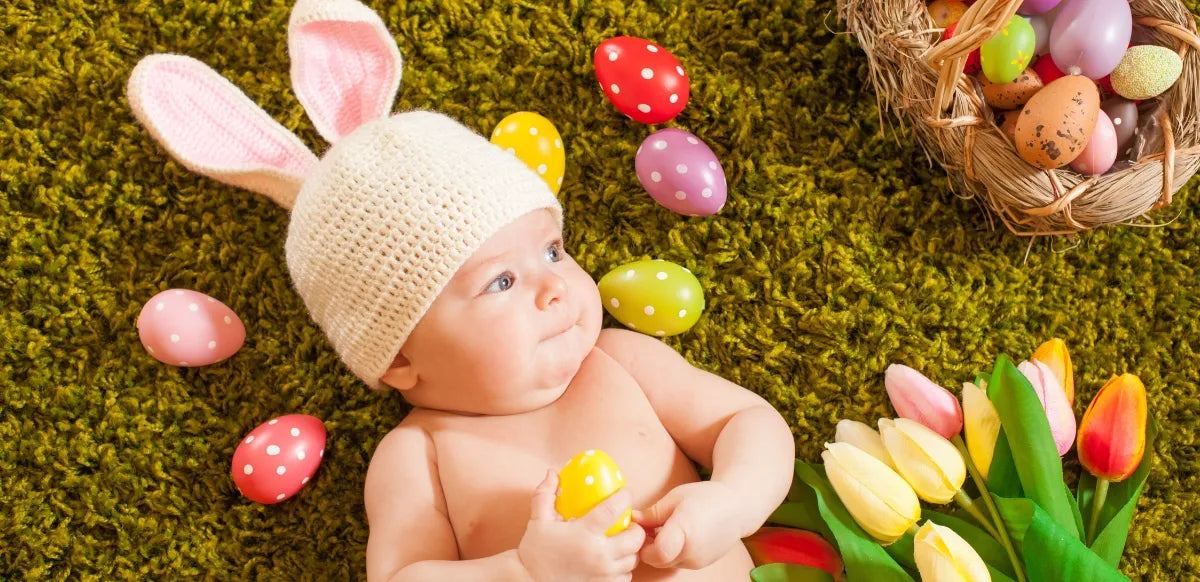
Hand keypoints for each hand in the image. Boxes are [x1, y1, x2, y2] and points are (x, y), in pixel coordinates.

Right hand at [517, 470, 645, 581]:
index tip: (624, 493)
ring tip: (620, 543)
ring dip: (631, 550)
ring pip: (633, 559)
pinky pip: (626, 577)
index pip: (614, 509)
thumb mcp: (538, 520)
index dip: (624, 497)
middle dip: (635, 528)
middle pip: (635, 537)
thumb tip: (552, 472)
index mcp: (585, 533)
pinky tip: (613, 561)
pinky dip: (624, 568)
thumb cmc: (535, 551)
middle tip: (627, 523)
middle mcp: (599, 555)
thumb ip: (545, 494)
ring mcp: (603, 574)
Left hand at [634, 481, 746, 569]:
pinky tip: (678, 535)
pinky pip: (679, 562)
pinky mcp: (701, 564)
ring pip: (667, 563)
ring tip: (665, 529)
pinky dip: (673, 552)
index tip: (642, 529)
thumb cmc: (705, 497)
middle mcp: (692, 552)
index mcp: (685, 532)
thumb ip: (652, 513)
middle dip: (648, 547)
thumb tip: (632, 520)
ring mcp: (698, 561)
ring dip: (660, 550)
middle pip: (657, 560)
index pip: (655, 553)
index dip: (643, 543)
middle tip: (649, 528)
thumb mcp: (675, 498)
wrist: (737, 508)